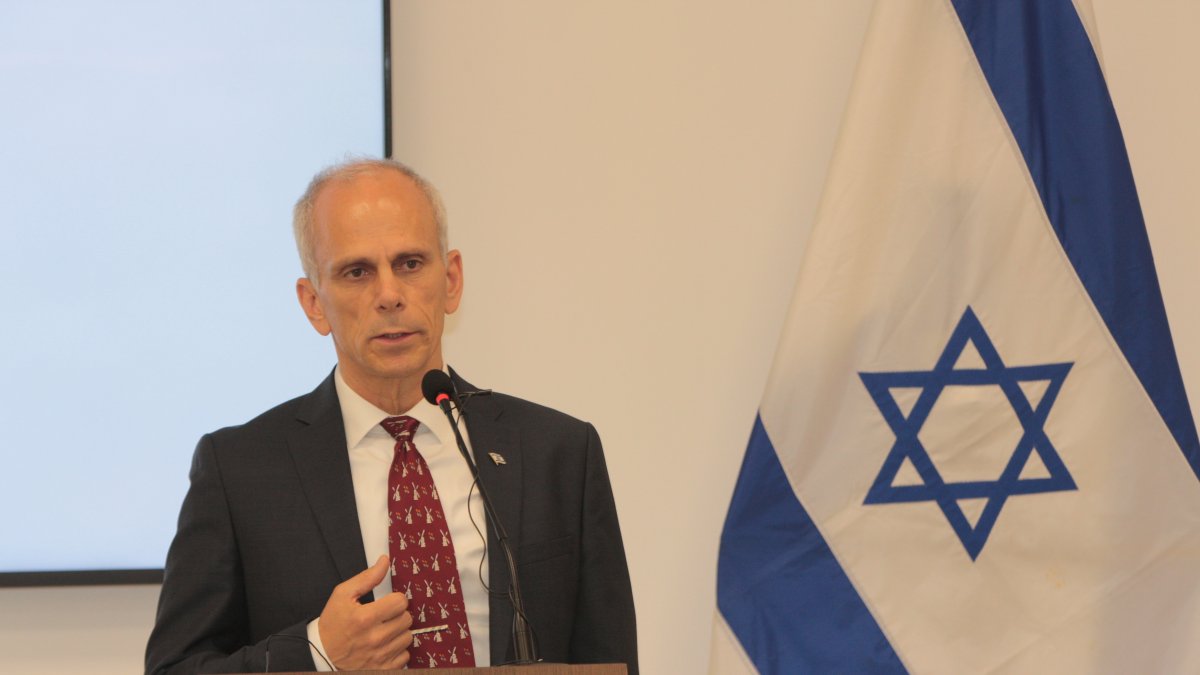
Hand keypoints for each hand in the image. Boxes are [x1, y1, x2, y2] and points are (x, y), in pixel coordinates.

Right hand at [318, 555, 412, 669]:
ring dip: (398, 632)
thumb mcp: (342, 595)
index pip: (401, 602)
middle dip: (397, 615)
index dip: (395, 600)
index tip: (387, 603)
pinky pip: (405, 656)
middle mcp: (375, 638)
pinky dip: (397, 651)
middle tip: (384, 617)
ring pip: (407, 637)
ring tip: (384, 631)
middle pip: (407, 619)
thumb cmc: (333, 624)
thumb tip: (385, 561)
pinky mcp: (383, 670)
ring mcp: (380, 656)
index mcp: (365, 618)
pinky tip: (384, 646)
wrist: (321, 654)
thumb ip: (367, 577)